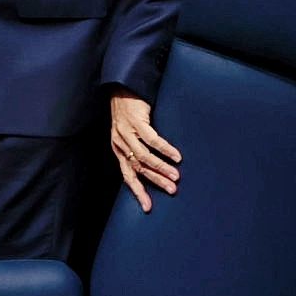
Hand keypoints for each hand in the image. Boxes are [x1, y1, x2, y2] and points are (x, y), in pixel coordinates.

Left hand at [110, 89, 180, 212]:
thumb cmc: (128, 113)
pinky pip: (152, 139)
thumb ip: (137, 150)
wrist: (122, 88)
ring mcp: (127, 133)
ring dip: (161, 168)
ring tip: (176, 176)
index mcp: (119, 149)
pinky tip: (176, 156)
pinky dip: (165, 149)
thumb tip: (155, 169)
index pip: (127, 175)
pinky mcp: (136, 122)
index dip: (138, 191)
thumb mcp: (128, 135)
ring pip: (144, 157)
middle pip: (138, 168)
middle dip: (156, 182)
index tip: (148, 207)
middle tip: (171, 191)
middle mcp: (120, 143)